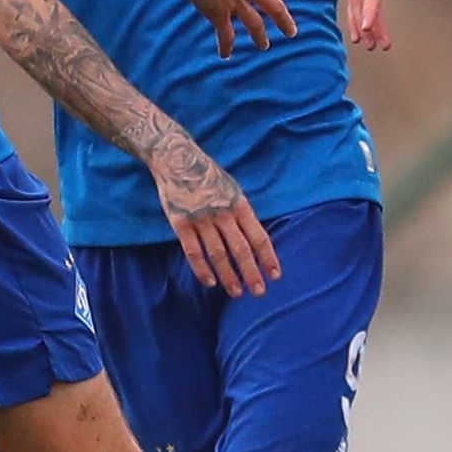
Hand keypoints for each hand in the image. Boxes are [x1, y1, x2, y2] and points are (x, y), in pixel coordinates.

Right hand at [152, 133, 278, 296]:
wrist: (176, 159)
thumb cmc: (208, 176)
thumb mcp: (233, 189)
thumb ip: (242, 213)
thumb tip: (256, 241)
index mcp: (239, 204)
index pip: (259, 236)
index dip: (268, 257)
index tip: (275, 276)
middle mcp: (223, 213)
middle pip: (241, 249)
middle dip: (251, 273)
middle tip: (259, 292)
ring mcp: (201, 219)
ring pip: (218, 254)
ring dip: (229, 276)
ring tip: (236, 292)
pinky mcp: (180, 223)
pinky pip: (193, 252)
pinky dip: (202, 269)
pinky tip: (211, 282)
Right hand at [189, 0, 304, 58]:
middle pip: (272, 6)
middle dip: (283, 20)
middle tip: (293, 33)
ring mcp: (235, 2)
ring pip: (252, 23)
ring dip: (260, 36)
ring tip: (265, 47)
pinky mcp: (217, 13)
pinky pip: (224, 33)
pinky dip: (226, 45)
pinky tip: (226, 56)